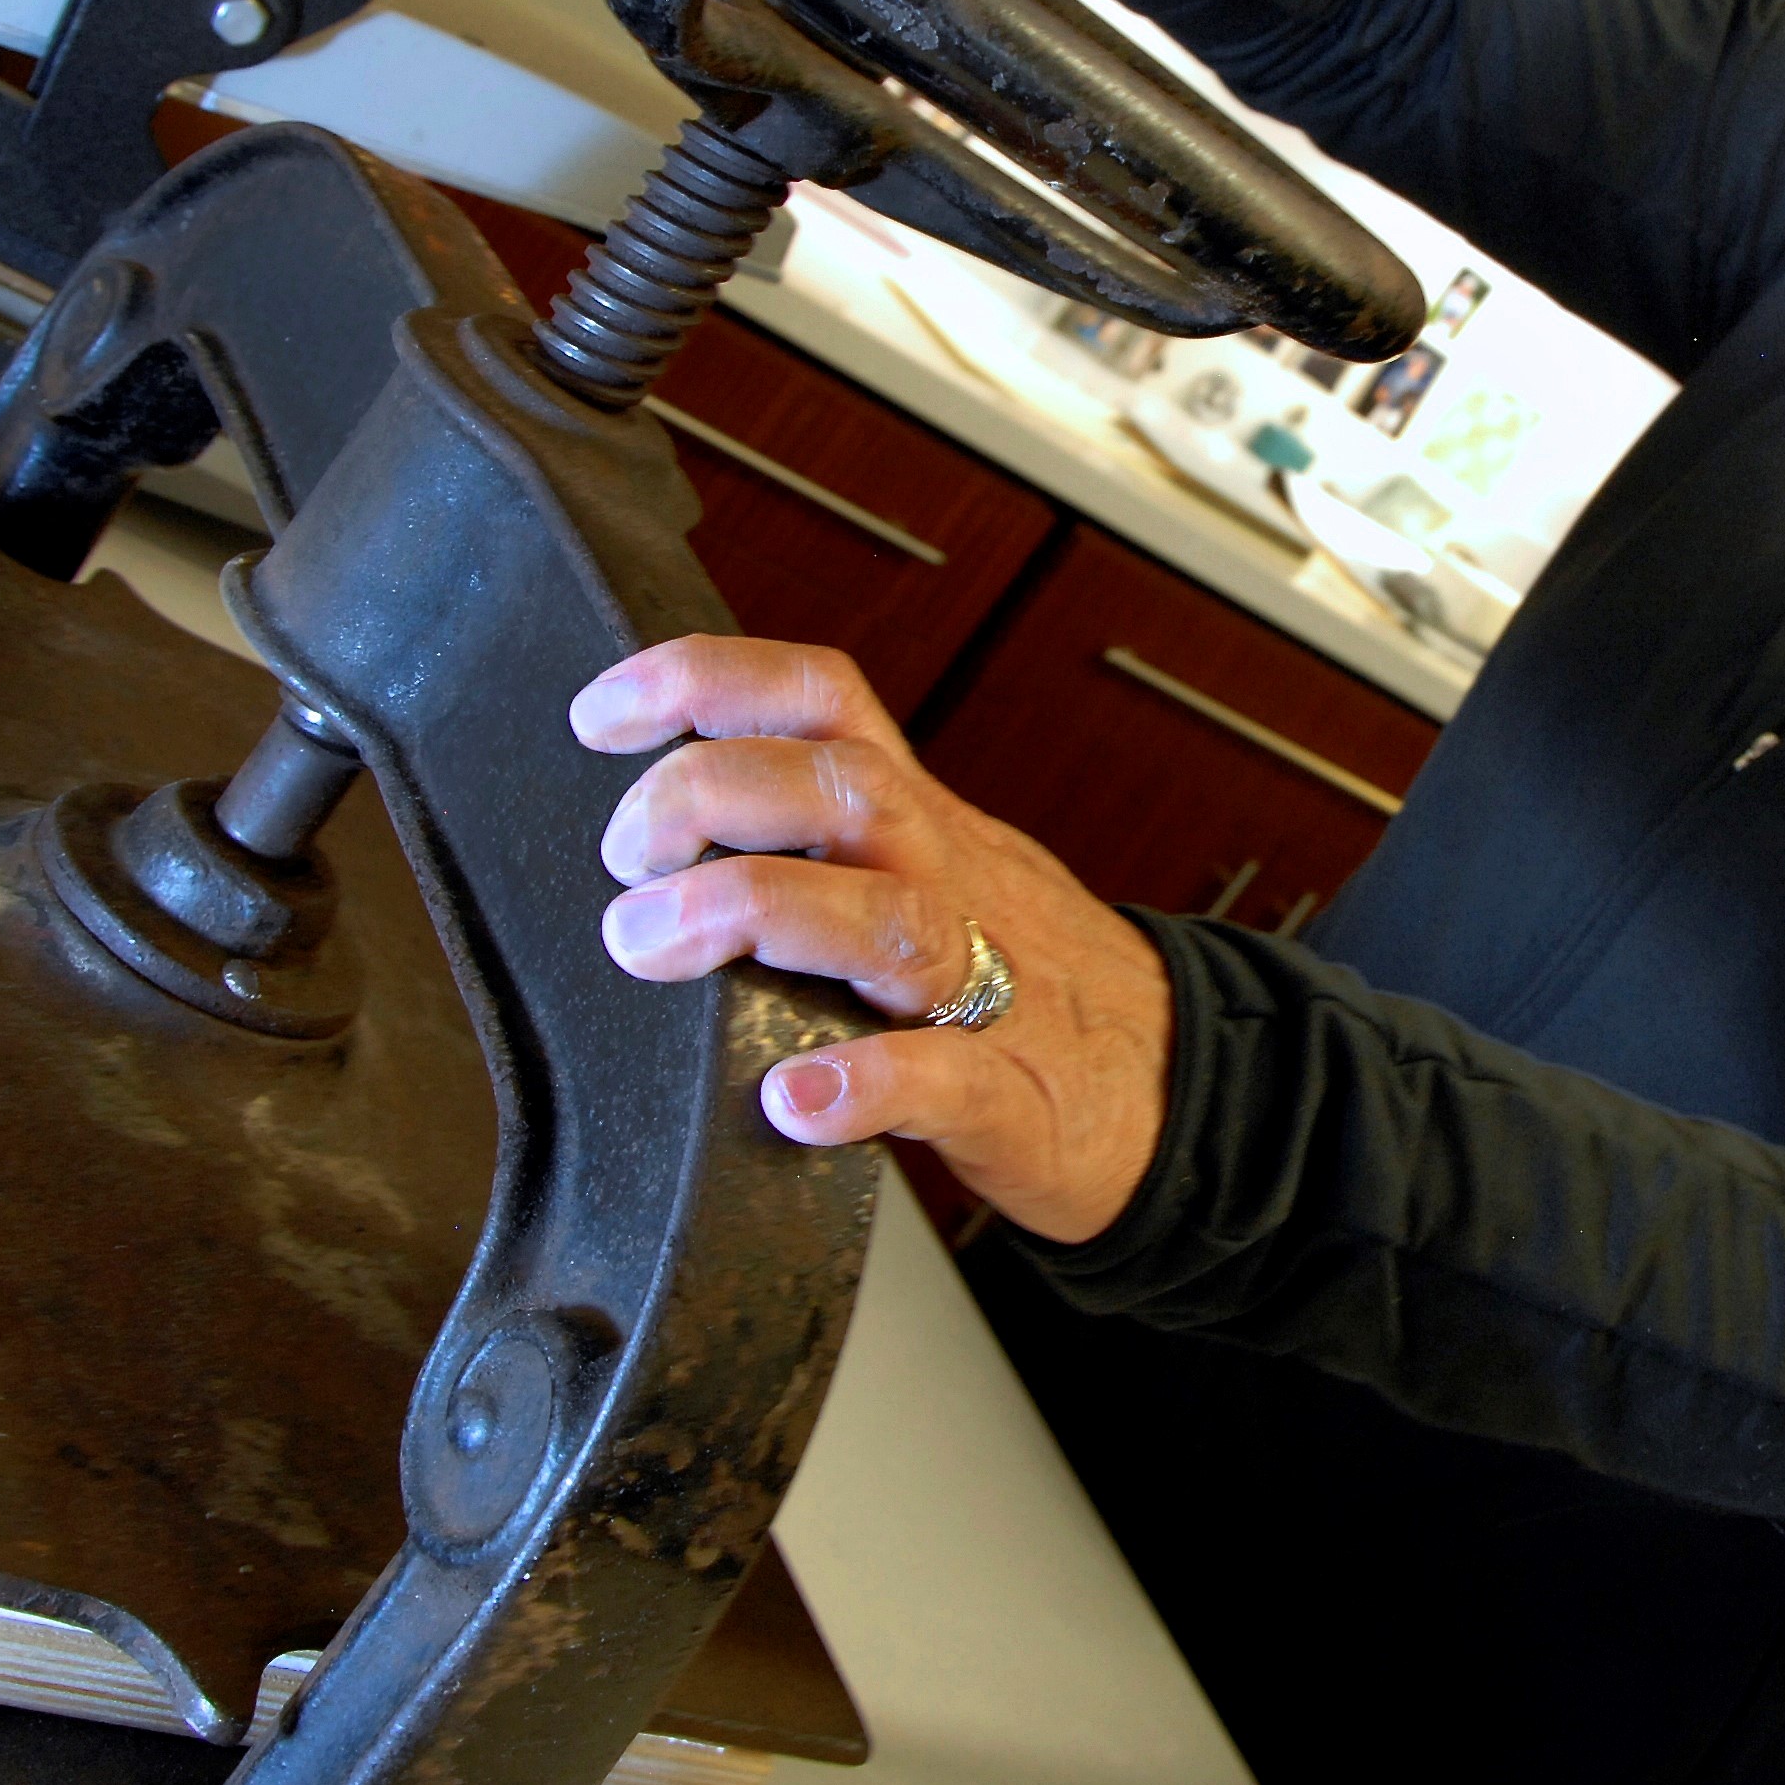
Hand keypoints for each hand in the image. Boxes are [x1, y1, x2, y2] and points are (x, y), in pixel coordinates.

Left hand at [573, 633, 1169, 1244]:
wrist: (1183, 1088)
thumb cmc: (1034, 982)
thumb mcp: (934, 870)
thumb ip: (826, 842)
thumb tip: (668, 825)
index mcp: (920, 822)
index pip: (820, 700)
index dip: (707, 682)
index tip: (602, 716)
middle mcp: (948, 881)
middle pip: (841, 785)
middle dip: (708, 795)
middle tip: (623, 863)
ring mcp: (986, 988)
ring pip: (887, 916)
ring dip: (758, 911)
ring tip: (655, 946)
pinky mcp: (1010, 1097)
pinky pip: (943, 1081)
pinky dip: (864, 1087)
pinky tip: (795, 1102)